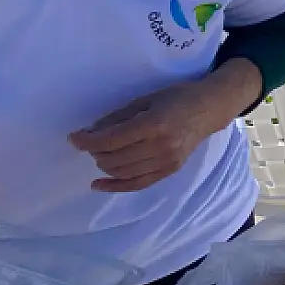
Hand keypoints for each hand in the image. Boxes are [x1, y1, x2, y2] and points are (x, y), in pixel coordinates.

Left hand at [68, 63, 259, 192]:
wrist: (210, 109)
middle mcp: (160, 146)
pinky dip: (115, 186)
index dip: (87, 141)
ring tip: (101, 153)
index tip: (74, 138)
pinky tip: (98, 184)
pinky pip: (136, 184)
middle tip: (92, 141)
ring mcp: (166, 161)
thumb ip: (118, 118)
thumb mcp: (145, 100)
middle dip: (95, 151)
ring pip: (121, 172)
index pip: (111, 140)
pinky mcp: (169, 170)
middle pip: (113, 158)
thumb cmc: (177, 98)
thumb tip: (90, 133)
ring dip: (104, 164)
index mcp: (154, 124)